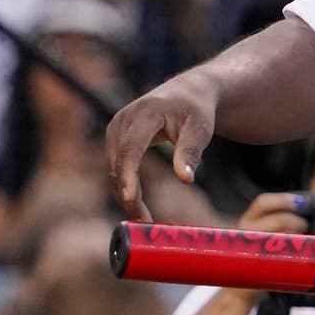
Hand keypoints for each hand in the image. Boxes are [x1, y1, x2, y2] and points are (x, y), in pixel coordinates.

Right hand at [106, 72, 218, 220]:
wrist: (188, 93)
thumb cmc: (197, 111)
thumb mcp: (200, 129)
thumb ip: (190, 152)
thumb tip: (186, 179)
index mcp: (145, 114)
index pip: (131, 148)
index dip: (129, 175)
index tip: (132, 199)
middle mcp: (123, 120)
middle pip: (118, 163)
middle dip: (127, 193)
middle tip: (144, 221)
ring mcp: (116, 129)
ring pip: (114, 168)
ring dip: (124, 193)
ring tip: (143, 219)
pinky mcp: (115, 138)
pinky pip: (116, 166)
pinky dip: (124, 185)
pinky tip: (137, 204)